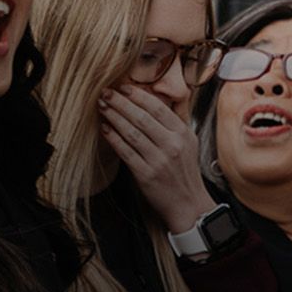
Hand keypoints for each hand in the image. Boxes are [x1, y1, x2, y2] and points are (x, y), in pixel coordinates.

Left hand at [100, 86, 217, 232]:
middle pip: (142, 117)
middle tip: (105, 92)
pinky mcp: (146, 174)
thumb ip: (177, 119)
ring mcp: (159, 160)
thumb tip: (164, 95)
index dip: (138, 95)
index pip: (158, 107)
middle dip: (121, 102)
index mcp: (182, 133)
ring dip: (114, 117)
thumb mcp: (189, 141)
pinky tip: (104, 129)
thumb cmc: (184, 170)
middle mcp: (172, 144)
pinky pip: (126, 152)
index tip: (122, 87)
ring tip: (102, 106)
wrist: (188, 204)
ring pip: (132, 132)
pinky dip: (114, 139)